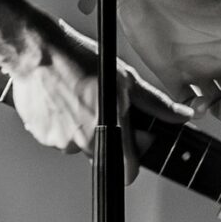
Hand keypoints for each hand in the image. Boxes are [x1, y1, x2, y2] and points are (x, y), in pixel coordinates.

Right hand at [11, 15, 190, 168]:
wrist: (37, 51)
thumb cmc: (80, 60)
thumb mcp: (126, 79)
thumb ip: (155, 104)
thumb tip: (183, 115)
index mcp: (108, 130)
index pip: (127, 170)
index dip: (133, 157)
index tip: (132, 145)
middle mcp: (82, 143)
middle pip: (103, 153)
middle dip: (107, 135)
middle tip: (103, 107)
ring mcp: (59, 141)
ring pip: (79, 144)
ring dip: (82, 129)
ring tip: (79, 99)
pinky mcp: (41, 135)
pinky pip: (58, 136)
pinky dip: (62, 124)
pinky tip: (62, 101)